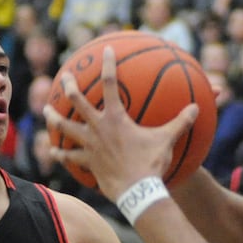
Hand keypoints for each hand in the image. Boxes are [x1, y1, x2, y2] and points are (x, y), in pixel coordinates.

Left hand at [43, 46, 198, 201]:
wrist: (136, 191)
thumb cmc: (151, 163)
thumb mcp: (168, 139)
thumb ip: (181, 121)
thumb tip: (197, 107)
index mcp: (116, 117)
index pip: (112, 84)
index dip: (108, 64)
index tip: (106, 50)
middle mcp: (98, 128)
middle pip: (78, 101)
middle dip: (70, 86)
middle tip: (65, 76)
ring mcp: (90, 145)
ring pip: (65, 128)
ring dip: (55, 118)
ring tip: (46, 110)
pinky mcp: (87, 162)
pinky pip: (70, 157)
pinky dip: (61, 154)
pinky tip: (53, 152)